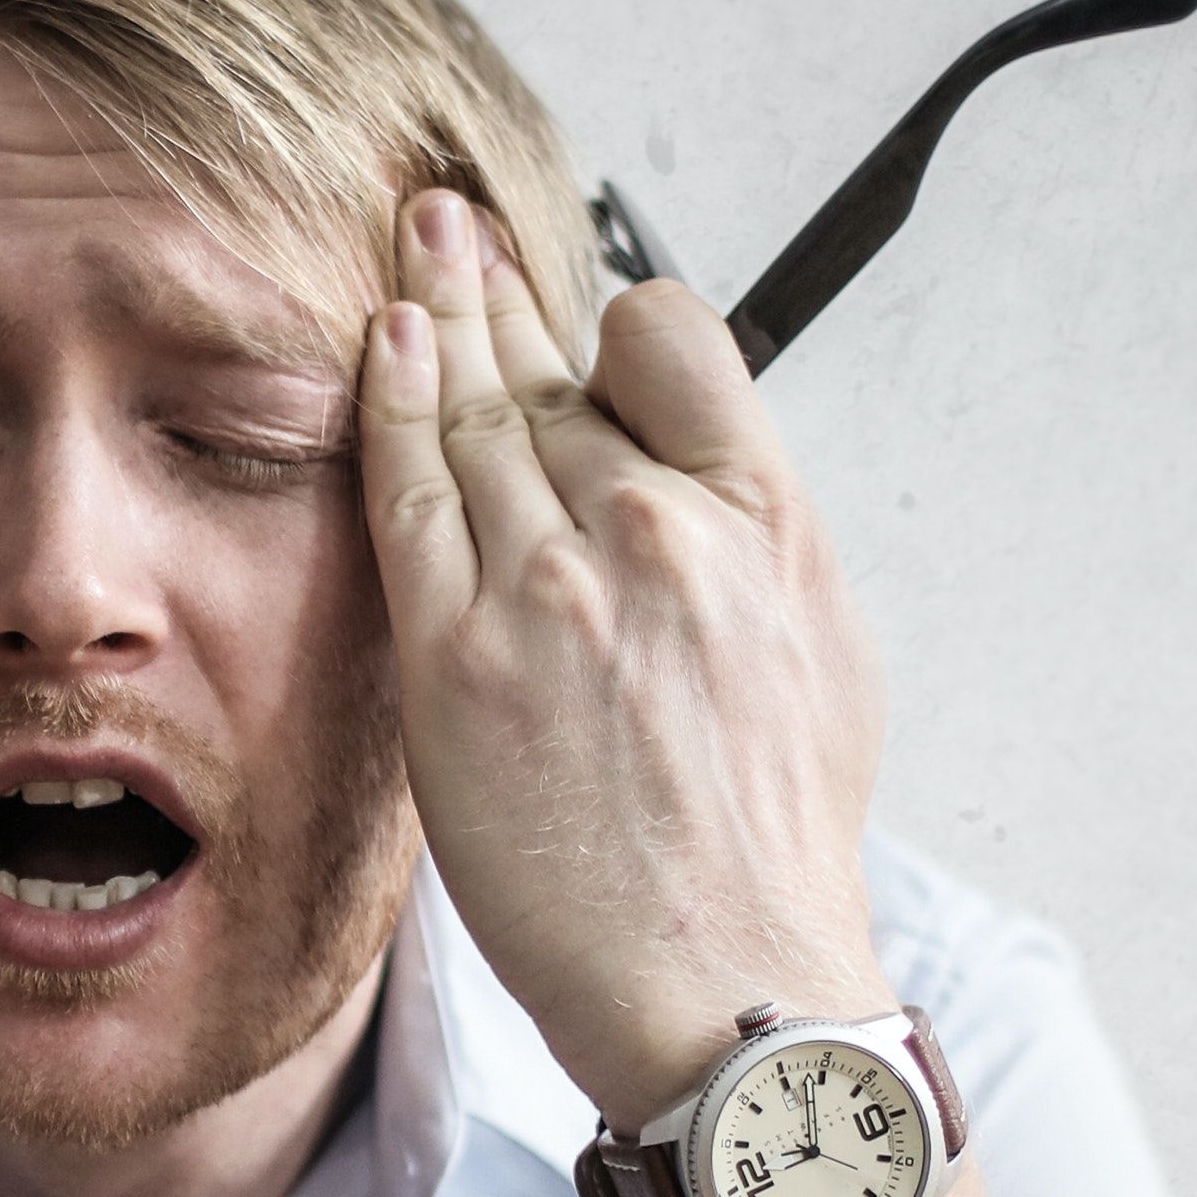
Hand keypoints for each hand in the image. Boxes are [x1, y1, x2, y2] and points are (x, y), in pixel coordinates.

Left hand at [355, 188, 891, 1125]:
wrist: (727, 977)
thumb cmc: (771, 839)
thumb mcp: (818, 651)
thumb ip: (748, 537)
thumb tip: (691, 471)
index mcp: (755, 519)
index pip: (668, 342)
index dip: (614, 326)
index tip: (580, 325)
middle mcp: (654, 529)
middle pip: (551, 372)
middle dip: (492, 285)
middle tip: (447, 219)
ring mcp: (548, 587)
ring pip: (472, 413)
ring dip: (432, 319)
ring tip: (408, 251)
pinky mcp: (458, 656)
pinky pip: (407, 493)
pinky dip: (388, 404)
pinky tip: (378, 343)